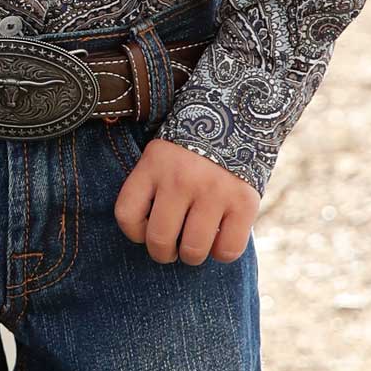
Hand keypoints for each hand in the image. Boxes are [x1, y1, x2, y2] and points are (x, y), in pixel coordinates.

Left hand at [114, 136, 260, 265]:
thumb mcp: (162, 154)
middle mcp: (182, 177)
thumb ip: (151, 186)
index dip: (134, 232)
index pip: (126, 214)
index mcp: (154, 163)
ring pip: (193, 250)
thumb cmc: (192, 148)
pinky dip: (222, 252)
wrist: (238, 114)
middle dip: (163, 253)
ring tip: (196, 243)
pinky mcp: (244, 202)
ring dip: (192, 255)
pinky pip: (227, 250)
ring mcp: (214, 190)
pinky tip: (221, 236)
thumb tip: (147, 234)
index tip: (146, 229)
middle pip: (159, 239)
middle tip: (171, 248)